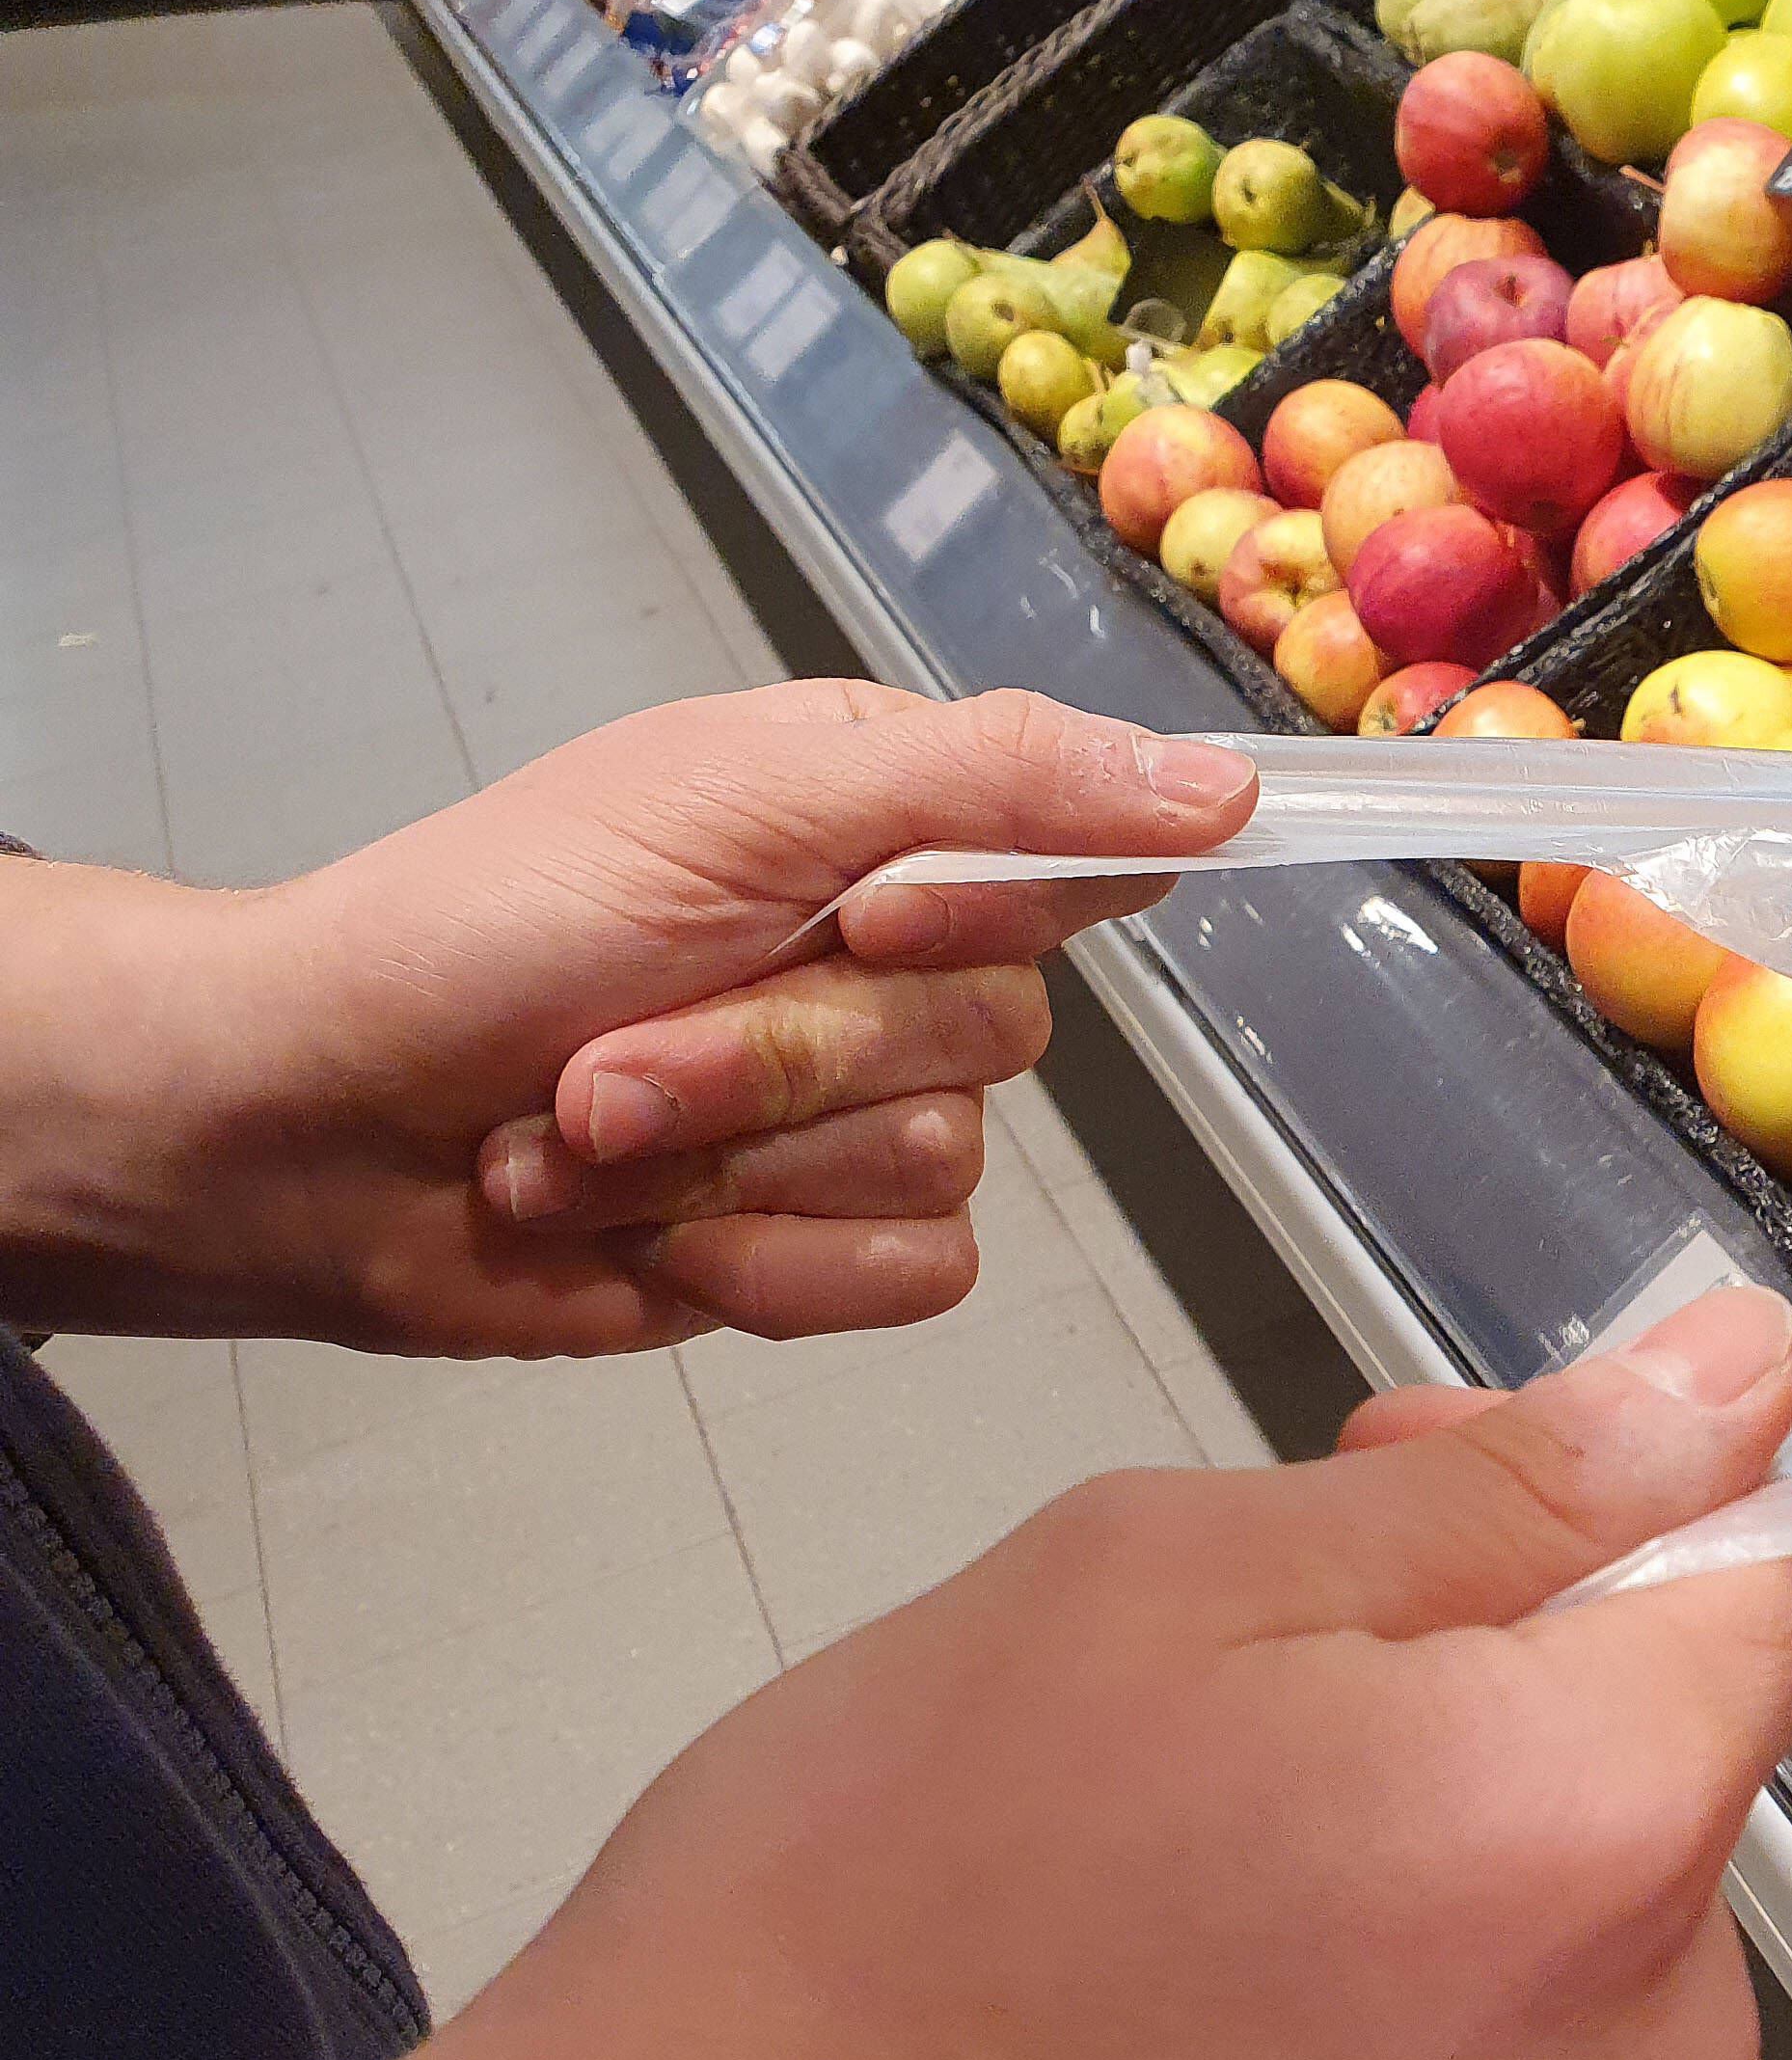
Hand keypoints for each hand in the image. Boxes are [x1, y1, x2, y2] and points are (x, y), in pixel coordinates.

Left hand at [0, 682, 1254, 1352]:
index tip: (855, 921)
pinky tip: (647, 1232)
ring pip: (942, 1165)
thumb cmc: (477, 932)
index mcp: (884, 820)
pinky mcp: (821, 1246)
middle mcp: (892, 962)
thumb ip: (995, 782)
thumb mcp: (741, 803)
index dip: (982, 909)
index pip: (1081, 851)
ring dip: (731, 1165)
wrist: (304, 1131)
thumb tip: (1220, 784)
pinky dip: (764, 1266)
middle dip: (777, 1060)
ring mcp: (854, 1113)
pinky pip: (911, 1276)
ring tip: (586, 1131)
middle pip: (994, 1038)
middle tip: (615, 1041)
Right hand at [222, 1288, 1791, 2059]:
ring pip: (1572, 1934)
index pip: (1788, 1587)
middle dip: (1495, 1667)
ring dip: (1427, 1847)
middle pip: (1667, 1766)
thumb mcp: (1162, 1581)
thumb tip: (1736, 1386)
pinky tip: (1161, 2024)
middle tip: (1218, 1656)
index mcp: (1600, 1831)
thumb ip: (1507, 1485)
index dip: (1638, 1486)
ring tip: (1150, 1866)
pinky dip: (1379, 2021)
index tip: (1452, 1473)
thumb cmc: (861, 1929)